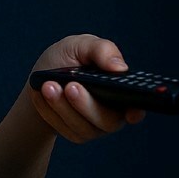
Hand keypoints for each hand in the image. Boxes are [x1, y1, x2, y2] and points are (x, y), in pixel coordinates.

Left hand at [26, 34, 145, 142]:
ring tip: (49, 86)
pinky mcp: (75, 133)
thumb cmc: (69, 58)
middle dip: (86, 104)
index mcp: (121, 87)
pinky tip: (40, 94)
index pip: (138, 104)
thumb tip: (119, 67)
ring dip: (63, 107)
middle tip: (70, 86)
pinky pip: (64, 128)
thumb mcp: (81, 45)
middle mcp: (114, 111)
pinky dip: (49, 111)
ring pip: (83, 127)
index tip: (131, 111)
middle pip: (107, 120)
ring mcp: (95, 126)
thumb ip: (101, 50)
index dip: (137, 110)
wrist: (42, 77)